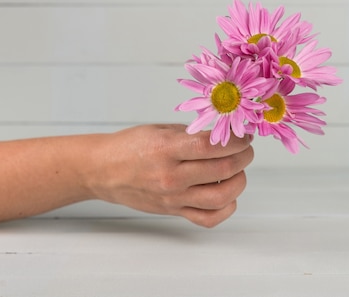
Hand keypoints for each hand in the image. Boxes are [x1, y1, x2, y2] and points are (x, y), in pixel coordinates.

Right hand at [87, 124, 253, 227]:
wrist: (103, 170)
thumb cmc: (131, 146)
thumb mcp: (162, 130)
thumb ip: (194, 134)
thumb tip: (228, 134)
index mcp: (166, 149)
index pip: (211, 146)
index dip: (236, 140)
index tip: (244, 135)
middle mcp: (171, 176)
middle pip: (223, 170)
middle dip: (243, 157)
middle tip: (245, 150)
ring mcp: (173, 198)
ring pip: (222, 197)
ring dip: (239, 182)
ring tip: (237, 170)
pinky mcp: (174, 212)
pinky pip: (209, 218)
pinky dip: (226, 208)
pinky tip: (226, 194)